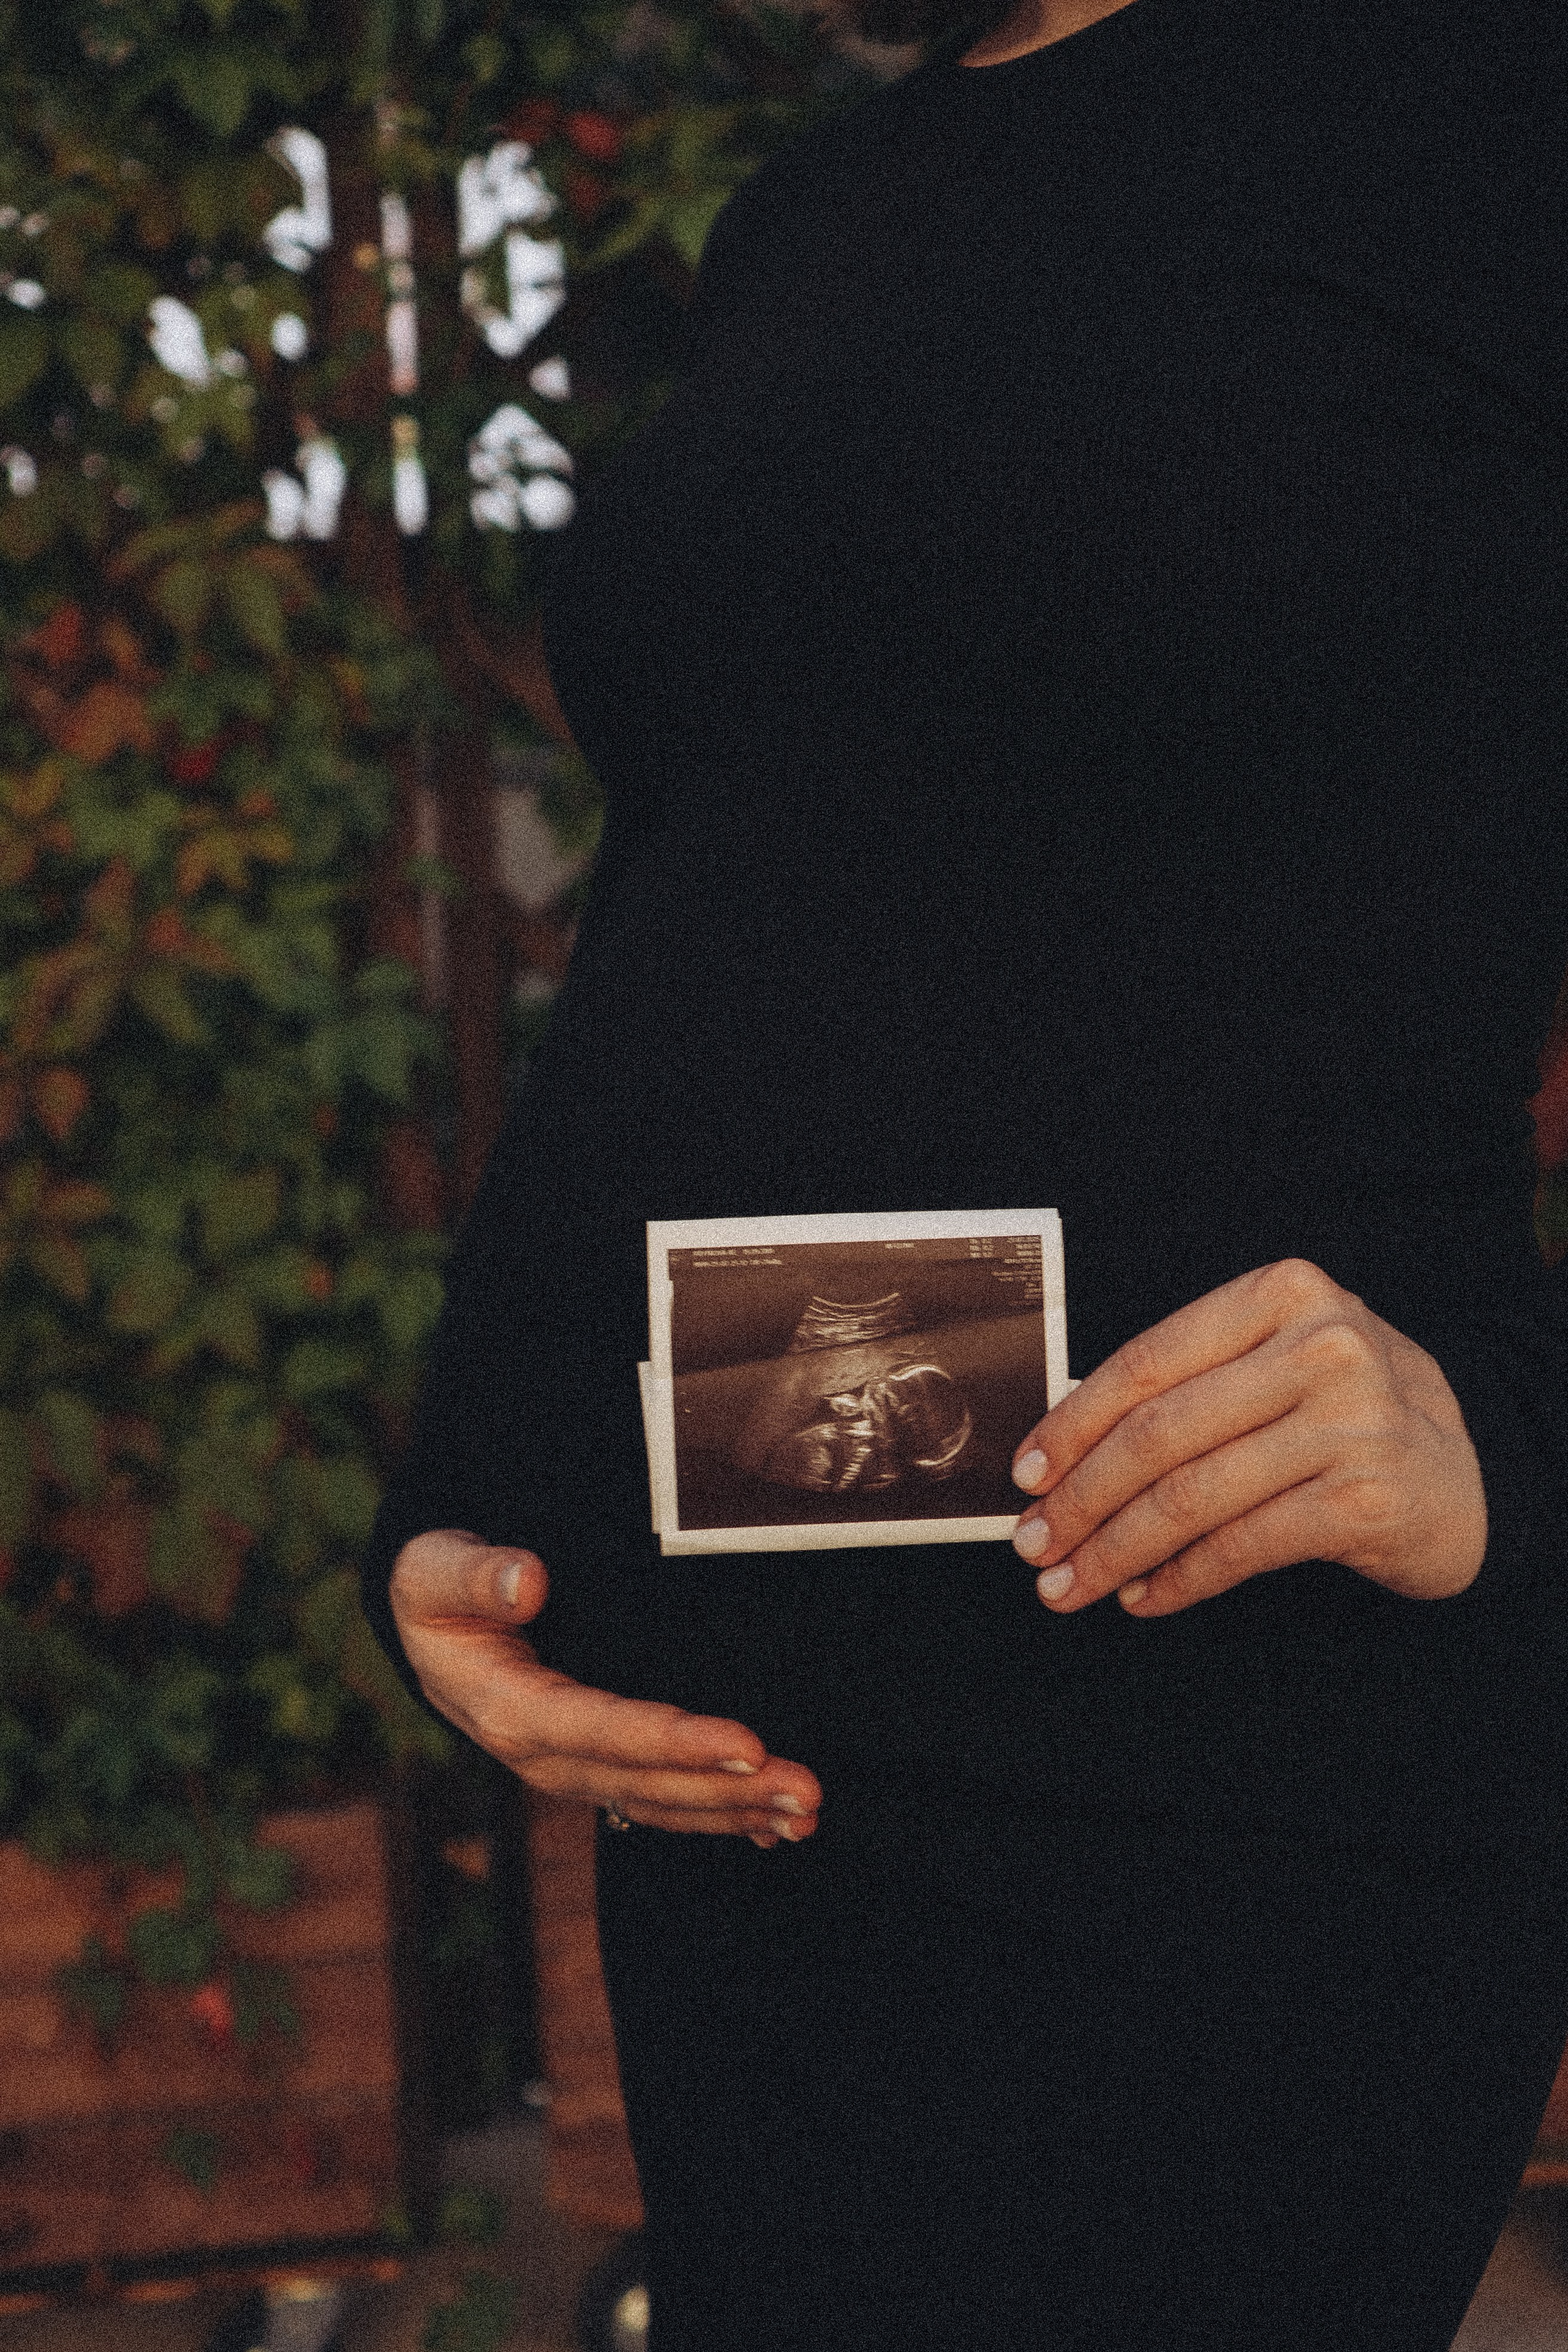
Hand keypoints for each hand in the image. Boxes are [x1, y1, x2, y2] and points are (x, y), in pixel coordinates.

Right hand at [389, 1529, 821, 1845]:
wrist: (427, 1625)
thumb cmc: (436, 1588)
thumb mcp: (431, 1571)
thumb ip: (473, 1576)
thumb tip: (526, 1581)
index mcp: (510, 1711)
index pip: (604, 1732)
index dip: (674, 1742)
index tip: (745, 1743)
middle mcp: (545, 1756)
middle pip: (646, 1782)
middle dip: (729, 1790)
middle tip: (805, 1790)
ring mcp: (573, 1769)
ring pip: (662, 1803)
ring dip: (737, 1811)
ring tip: (805, 1812)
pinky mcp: (597, 1768)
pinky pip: (660, 1803)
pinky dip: (718, 1818)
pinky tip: (773, 1830)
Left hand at [1009, 1258, 1486, 1616]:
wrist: (1468, 1472)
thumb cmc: (1343, 1413)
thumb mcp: (1277, 1364)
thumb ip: (1189, 1385)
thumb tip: (1061, 1454)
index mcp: (1283, 1293)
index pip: (1146, 1362)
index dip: (1072, 1425)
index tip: (1025, 1475)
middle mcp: (1322, 1346)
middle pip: (1159, 1434)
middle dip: (1081, 1499)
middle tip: (1034, 1546)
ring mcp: (1350, 1422)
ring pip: (1190, 1497)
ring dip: (1115, 1551)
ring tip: (1072, 1584)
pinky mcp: (1365, 1498)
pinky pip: (1240, 1547)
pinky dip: (1179, 1580)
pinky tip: (1144, 1597)